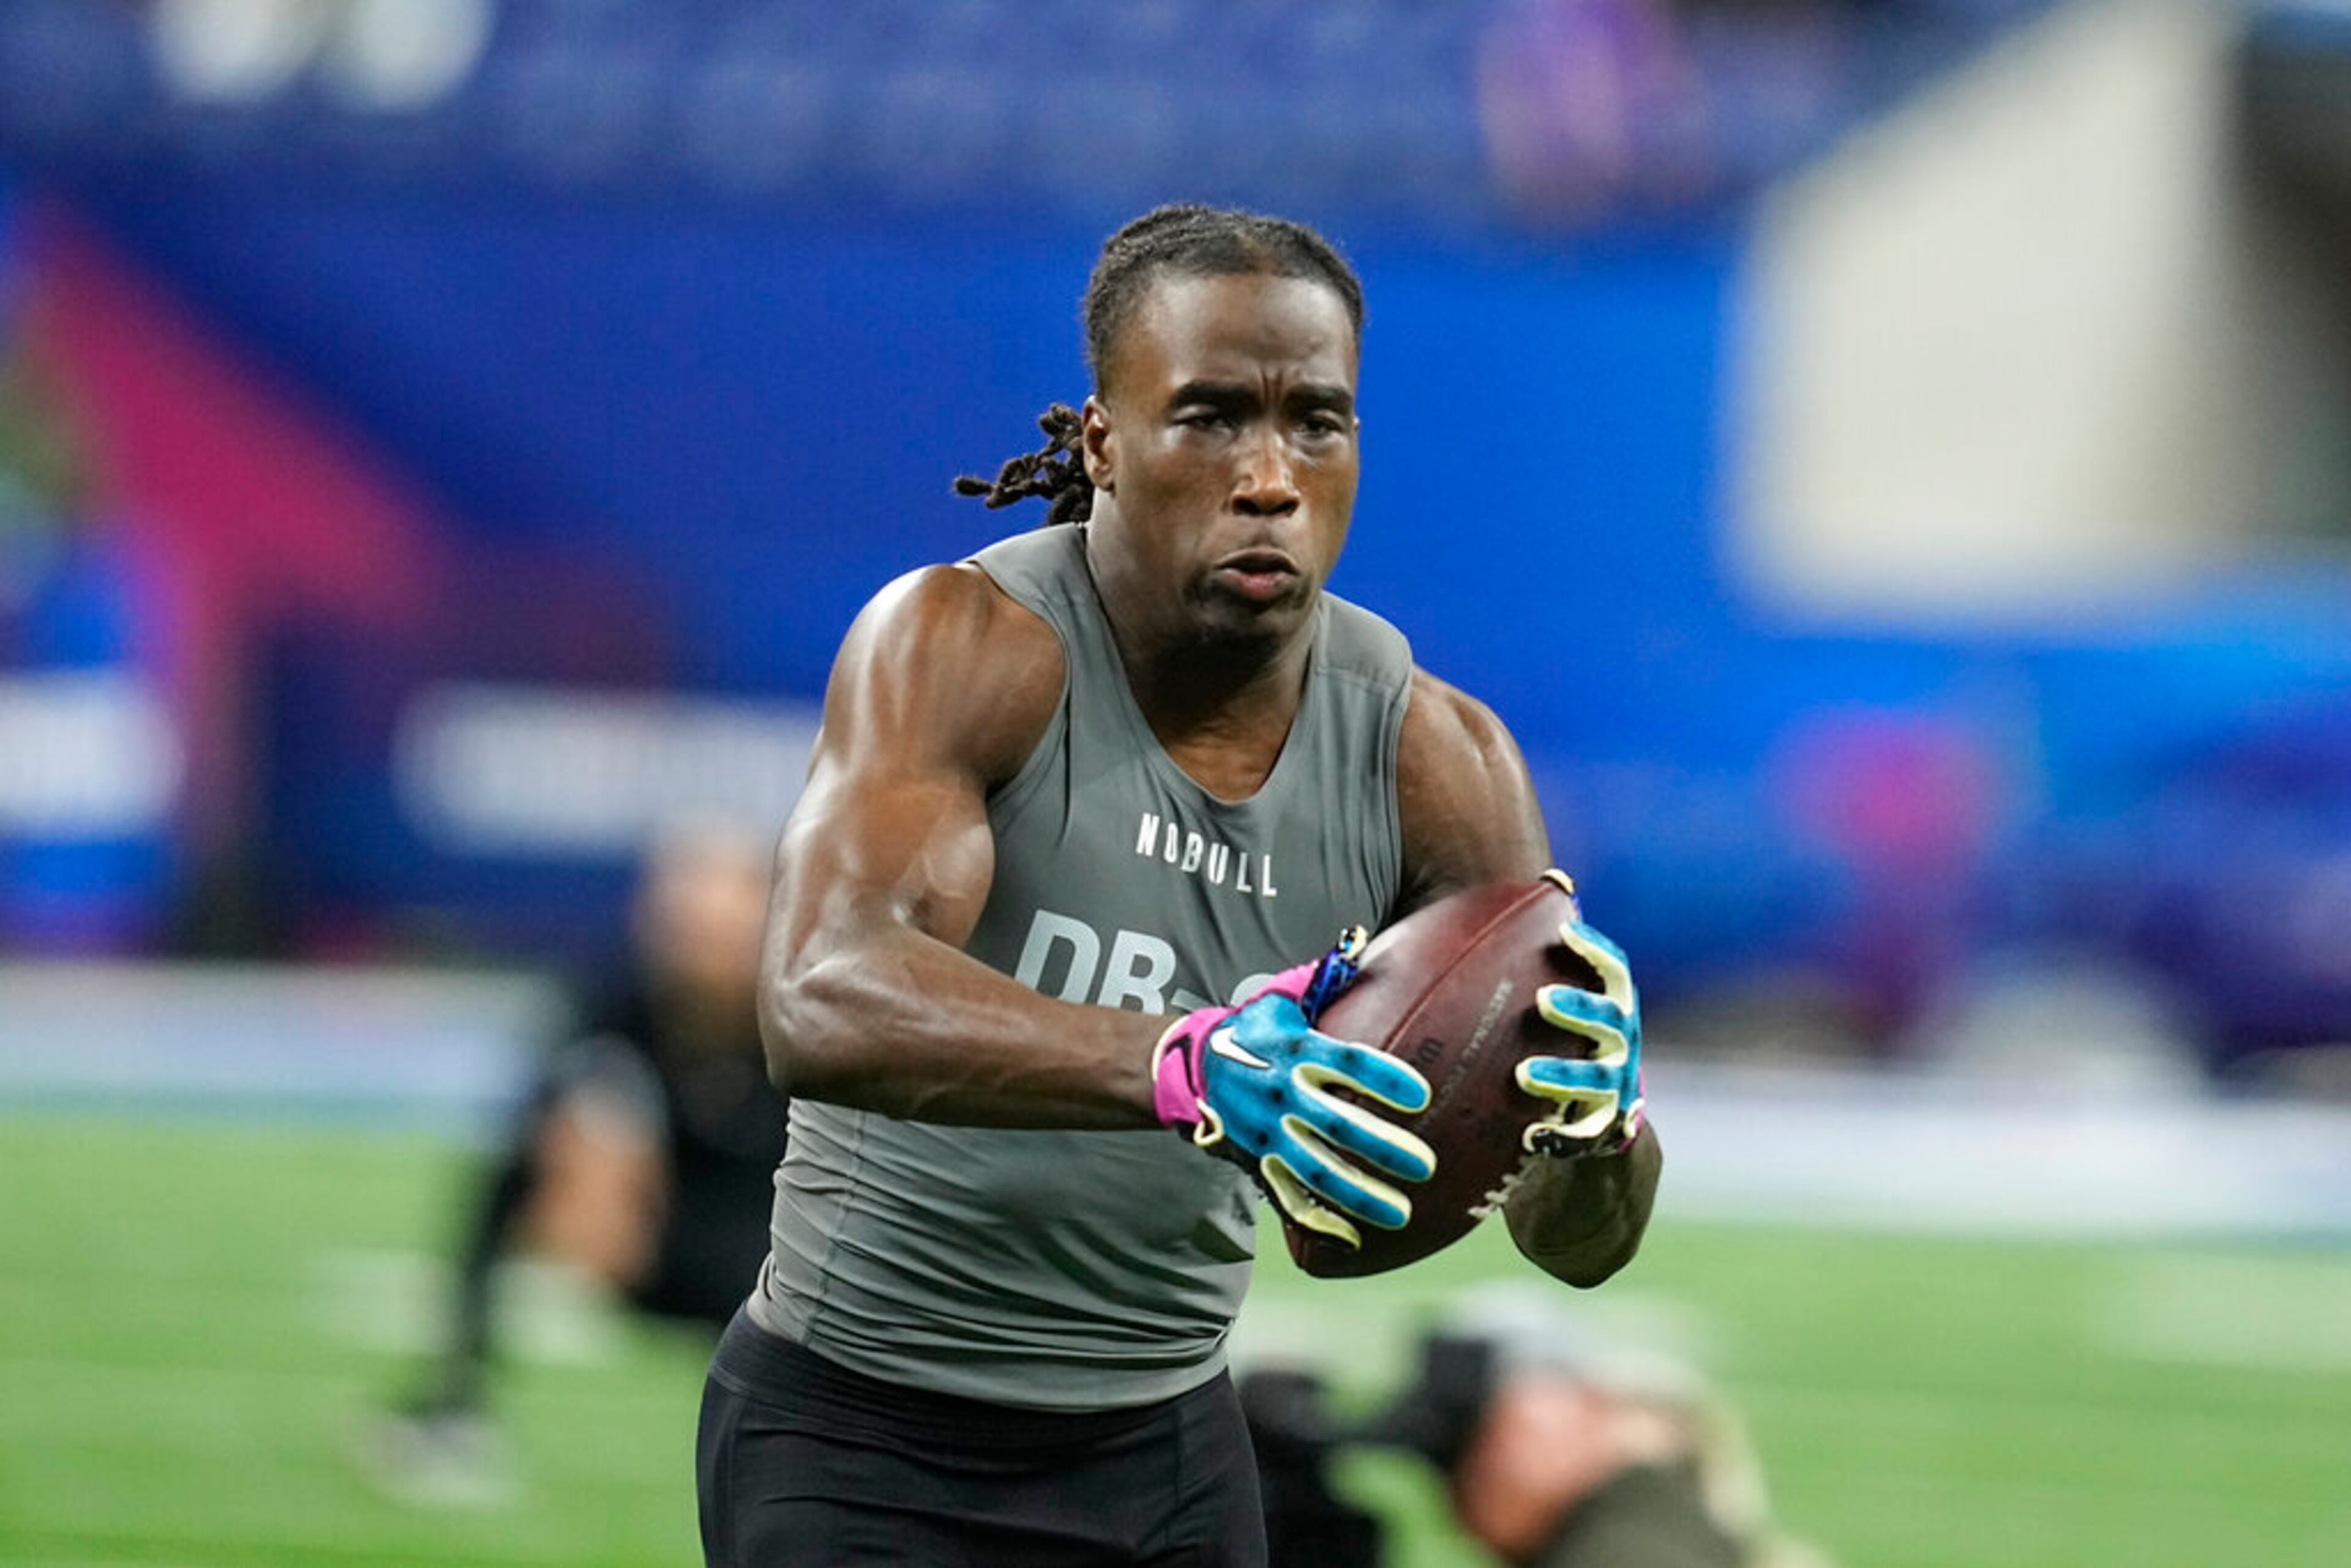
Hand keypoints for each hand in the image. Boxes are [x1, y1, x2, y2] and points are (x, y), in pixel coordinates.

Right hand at [1151, 928, 1434, 1247]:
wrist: (1190, 1067)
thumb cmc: (1251, 1029)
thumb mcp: (1280, 998)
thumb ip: (1322, 978)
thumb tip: (1361, 943)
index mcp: (1296, 1051)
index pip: (1347, 1063)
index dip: (1383, 1079)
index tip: (1421, 1095)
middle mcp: (1283, 1095)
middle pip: (1338, 1125)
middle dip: (1382, 1148)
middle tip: (1424, 1165)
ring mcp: (1269, 1133)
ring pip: (1317, 1169)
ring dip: (1359, 1193)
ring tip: (1400, 1212)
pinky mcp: (1258, 1160)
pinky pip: (1288, 1195)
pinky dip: (1318, 1219)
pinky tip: (1352, 1239)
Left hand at [1515, 876, 1642, 1157]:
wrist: (1604, 1118)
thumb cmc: (1571, 1043)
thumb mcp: (1569, 1003)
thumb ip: (1549, 955)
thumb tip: (1550, 878)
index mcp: (1616, 1007)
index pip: (1617, 971)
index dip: (1595, 949)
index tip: (1564, 930)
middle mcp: (1622, 1044)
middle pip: (1610, 1021)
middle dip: (1580, 1009)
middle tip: (1542, 1000)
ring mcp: (1616, 1087)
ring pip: (1597, 1080)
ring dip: (1563, 1076)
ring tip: (1524, 1075)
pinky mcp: (1603, 1129)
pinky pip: (1583, 1137)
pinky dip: (1560, 1139)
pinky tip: (1530, 1138)